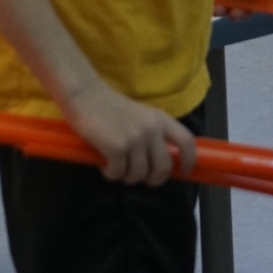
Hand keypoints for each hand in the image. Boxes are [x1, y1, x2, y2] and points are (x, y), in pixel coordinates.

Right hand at [62, 79, 196, 185]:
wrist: (82, 93)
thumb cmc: (106, 104)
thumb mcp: (138, 114)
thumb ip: (151, 132)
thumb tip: (157, 160)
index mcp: (159, 119)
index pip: (187, 142)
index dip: (189, 161)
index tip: (184, 171)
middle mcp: (151, 130)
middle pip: (164, 167)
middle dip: (153, 179)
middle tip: (140, 178)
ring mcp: (135, 139)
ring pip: (139, 174)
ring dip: (127, 176)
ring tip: (116, 168)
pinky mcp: (117, 148)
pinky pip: (118, 173)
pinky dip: (111, 174)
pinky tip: (104, 166)